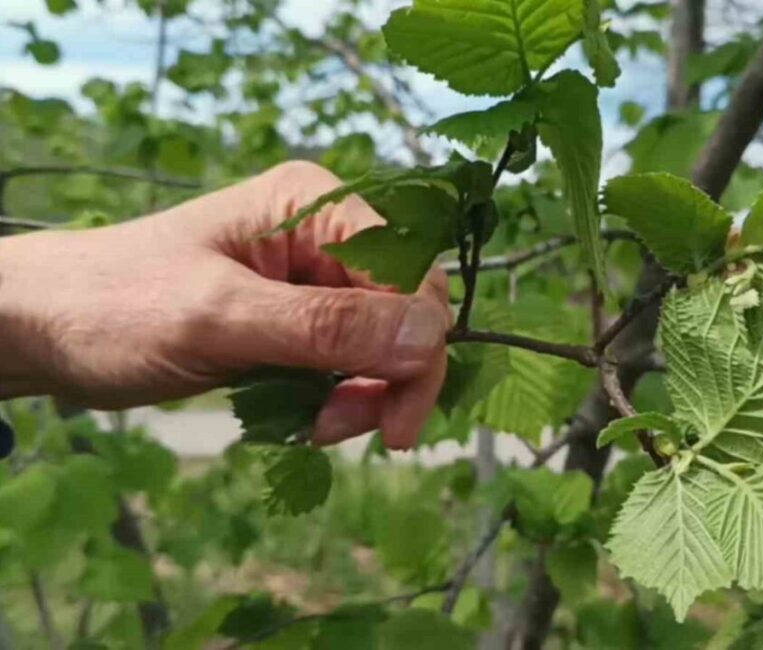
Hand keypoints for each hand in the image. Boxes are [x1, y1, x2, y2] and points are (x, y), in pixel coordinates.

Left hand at [0, 161, 450, 448]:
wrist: (43, 328)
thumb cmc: (118, 307)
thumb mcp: (222, 318)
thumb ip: (326, 325)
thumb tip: (430, 336)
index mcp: (318, 205)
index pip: (412, 274)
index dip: (418, 346)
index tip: (394, 421)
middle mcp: (328, 234)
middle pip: (408, 310)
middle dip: (392, 376)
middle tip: (354, 433)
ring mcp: (314, 277)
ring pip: (385, 342)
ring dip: (366, 393)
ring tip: (319, 429)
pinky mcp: (297, 318)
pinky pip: (349, 360)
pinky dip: (341, 396)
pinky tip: (309, 420)